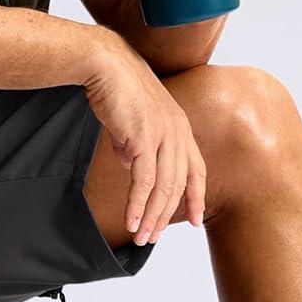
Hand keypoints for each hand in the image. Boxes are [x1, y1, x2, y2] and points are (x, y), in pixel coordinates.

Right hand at [81, 31, 206, 241]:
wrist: (104, 64)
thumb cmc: (115, 87)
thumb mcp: (132, 121)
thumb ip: (134, 144)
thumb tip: (131, 164)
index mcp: (180, 127)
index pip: (196, 169)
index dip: (196, 196)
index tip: (196, 219)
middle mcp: (178, 132)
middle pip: (177, 186)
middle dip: (165, 216)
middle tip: (152, 237)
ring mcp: (163, 135)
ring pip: (162, 188)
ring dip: (151, 217)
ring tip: (141, 237)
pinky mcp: (144, 139)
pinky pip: (143, 182)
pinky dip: (137, 205)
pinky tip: (131, 220)